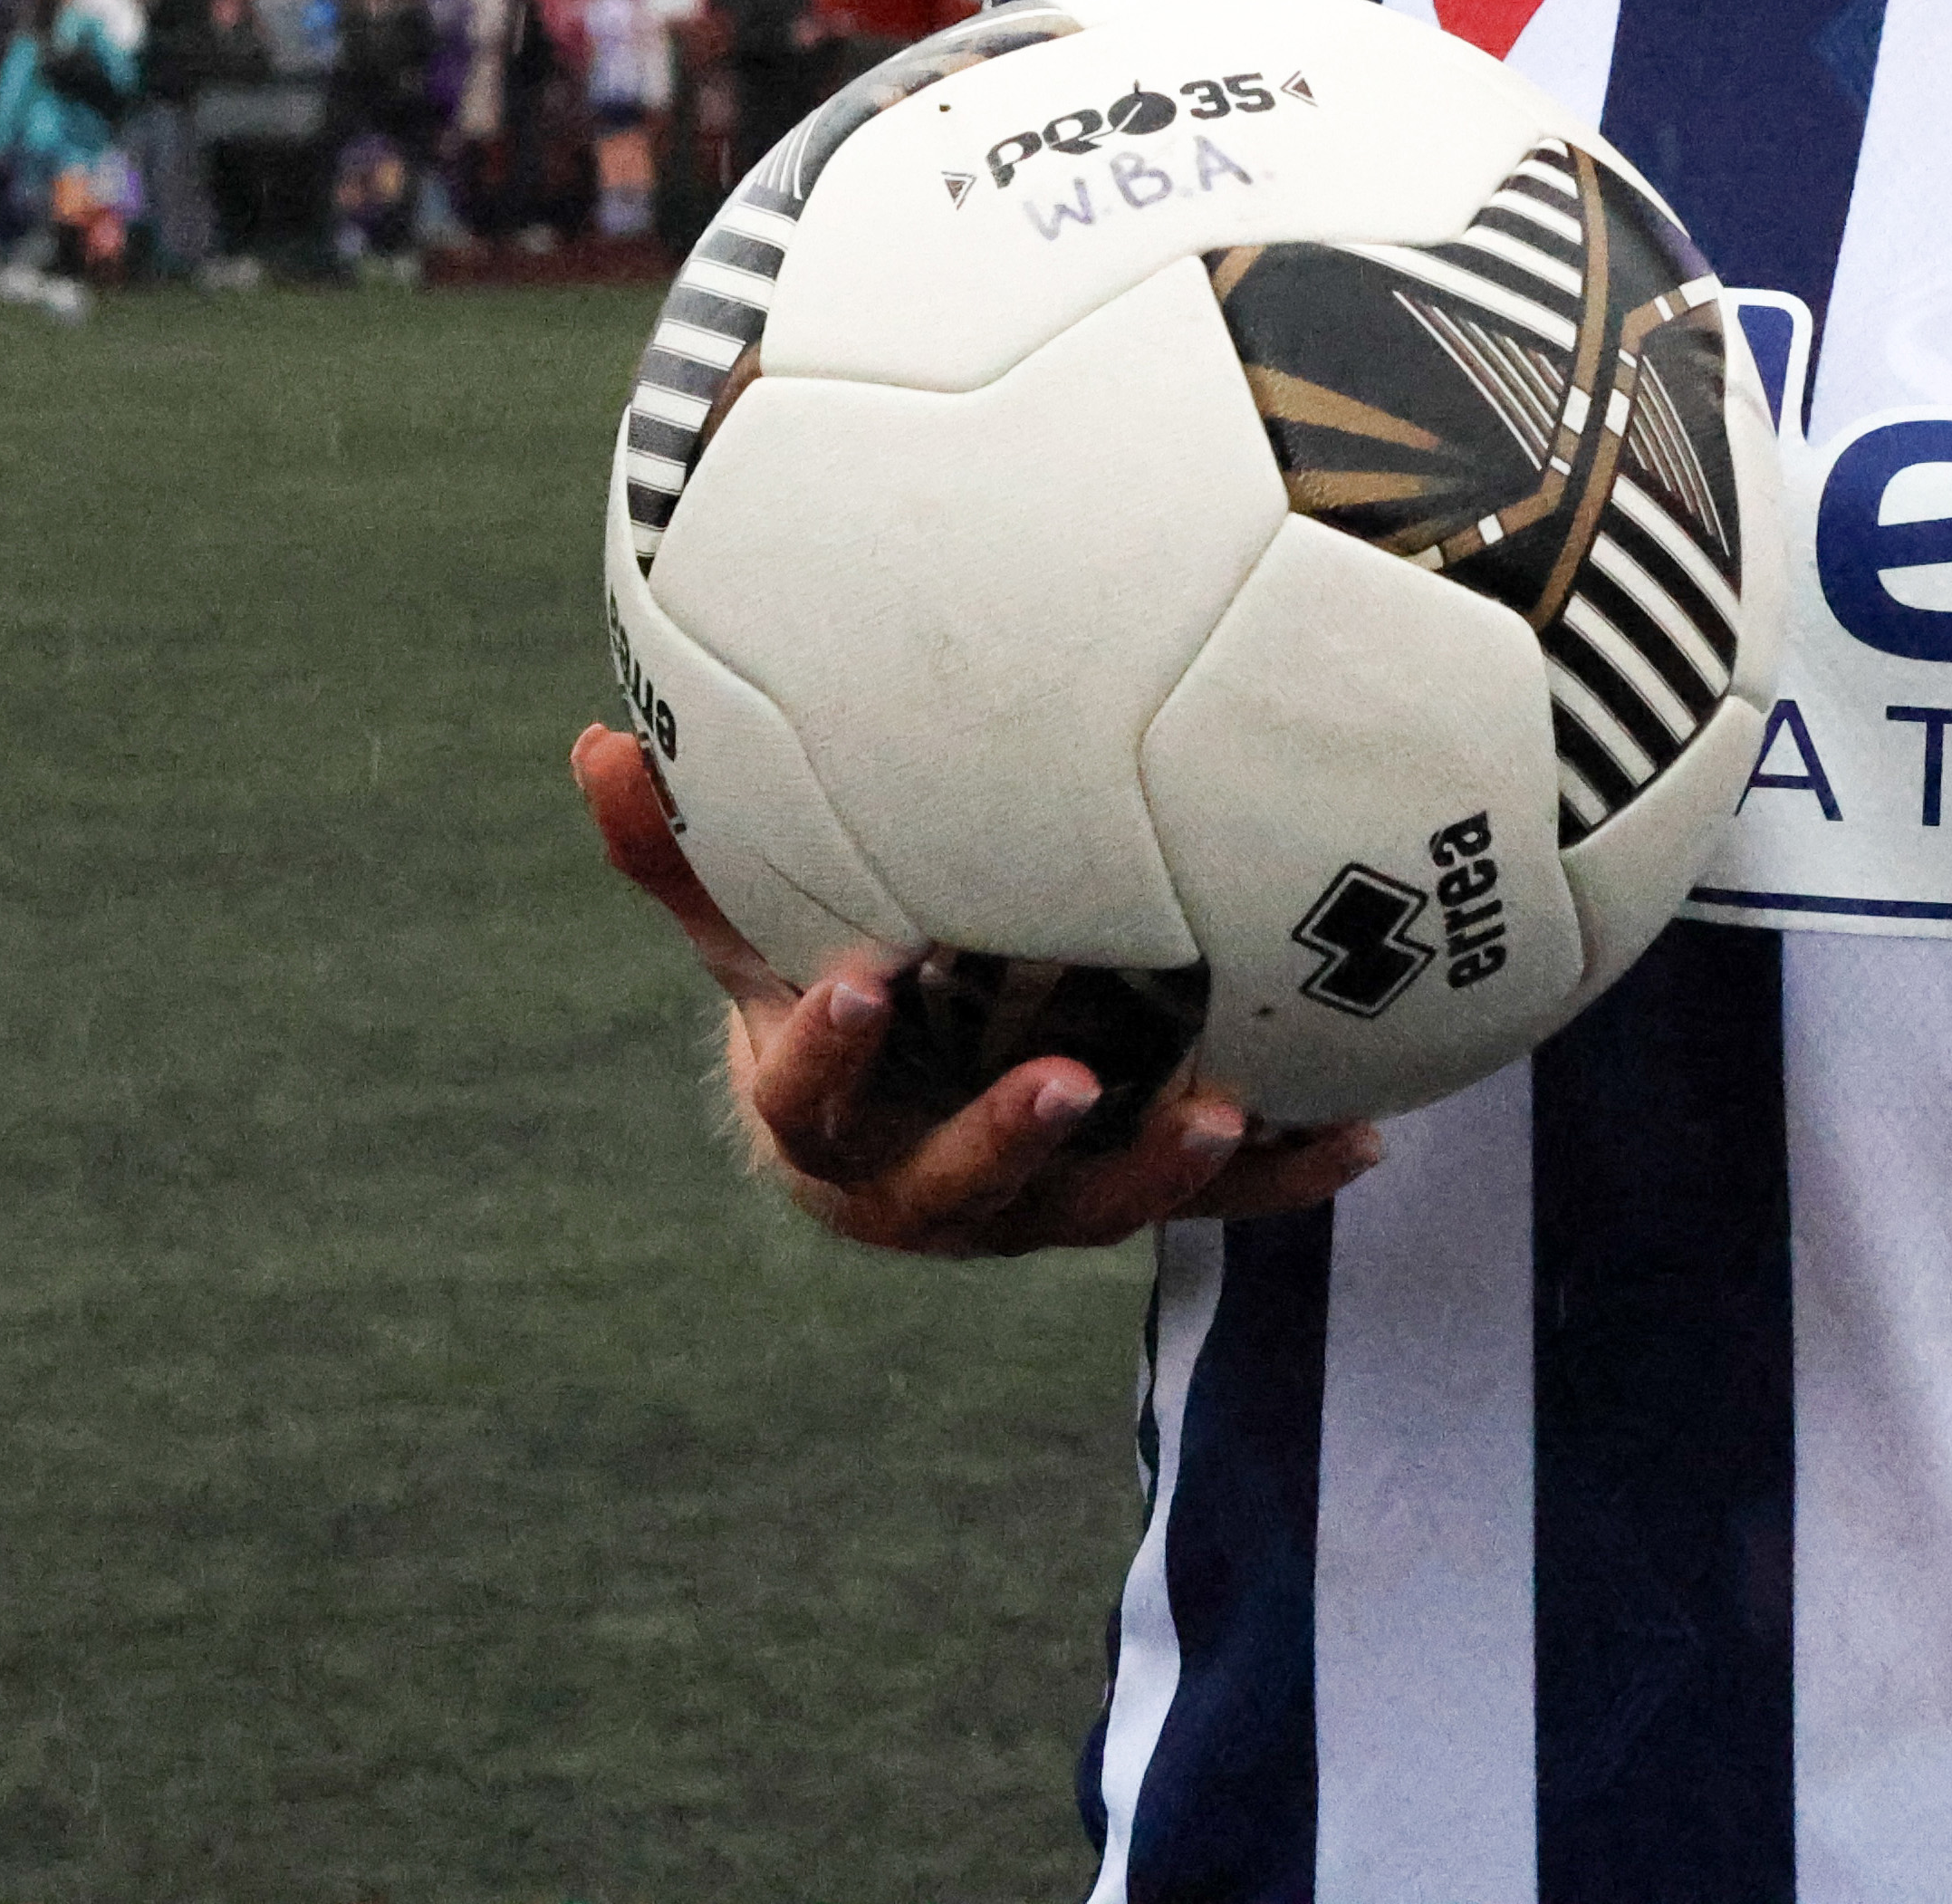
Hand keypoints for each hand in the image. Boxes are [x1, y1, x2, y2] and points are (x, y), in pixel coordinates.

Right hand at [572, 728, 1379, 1253]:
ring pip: (1091, 1210)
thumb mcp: (756, 935)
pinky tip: (1358, 1139)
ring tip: (1226, 1109)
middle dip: (1010, 1136)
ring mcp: (1030, 1210)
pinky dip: (1280, 1176)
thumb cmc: (832, 992)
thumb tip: (592, 741)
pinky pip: (1210, 1206)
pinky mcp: (1122, 1202)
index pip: (808, 1102)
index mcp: (829, 1126)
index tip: (862, 981)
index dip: (830, 1052)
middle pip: (956, 1187)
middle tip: (1069, 1075)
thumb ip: (688, 860)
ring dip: (1160, 1168)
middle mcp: (923, 1186)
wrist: (902, 1118)